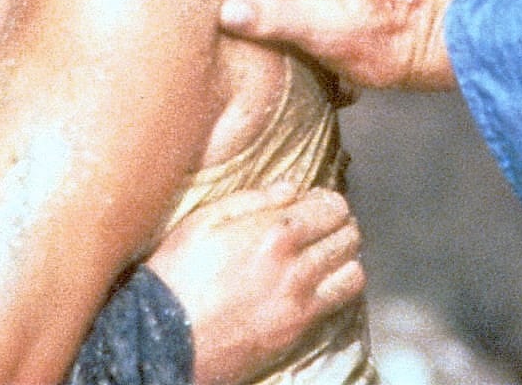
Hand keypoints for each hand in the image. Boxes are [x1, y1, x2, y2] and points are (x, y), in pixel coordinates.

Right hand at [147, 185, 364, 384]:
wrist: (168, 335)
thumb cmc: (177, 273)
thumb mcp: (202, 221)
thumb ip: (251, 200)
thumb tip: (290, 187)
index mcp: (273, 231)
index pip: (330, 206)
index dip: (326, 200)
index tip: (315, 202)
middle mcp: (296, 264)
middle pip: (347, 235)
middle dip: (339, 224)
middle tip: (323, 225)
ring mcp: (301, 299)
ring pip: (353, 268)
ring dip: (345, 255)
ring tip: (326, 253)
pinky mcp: (299, 327)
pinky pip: (342, 300)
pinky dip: (340, 285)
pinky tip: (321, 281)